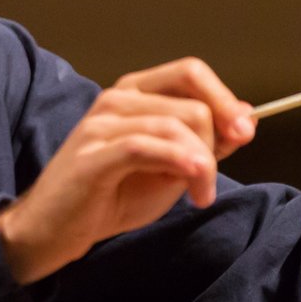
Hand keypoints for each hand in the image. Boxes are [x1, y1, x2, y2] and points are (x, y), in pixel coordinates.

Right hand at [0, 57, 255, 284]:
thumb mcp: (170, 167)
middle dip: (214, 146)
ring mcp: (102, 123)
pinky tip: (195, 180)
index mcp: (135, 92)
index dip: (224, 99)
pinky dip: (180, 160)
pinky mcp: (93, 153)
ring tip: (198, 195)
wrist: (55, 229)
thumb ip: (205, 141)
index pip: (191, 72)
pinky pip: (148, 146)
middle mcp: (118, 98)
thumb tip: (246, 117)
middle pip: (193, 106)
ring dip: (202, 166)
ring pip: (177, 127)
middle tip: (206, 183)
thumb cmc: (110, 195)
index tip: (245, 132)